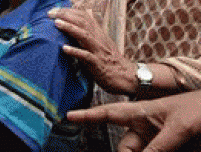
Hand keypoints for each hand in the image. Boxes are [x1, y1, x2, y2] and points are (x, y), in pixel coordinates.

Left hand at [49, 7, 136, 94]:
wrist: (128, 77)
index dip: (69, 11)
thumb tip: (74, 25)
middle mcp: (99, 39)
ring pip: (85, 35)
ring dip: (70, 28)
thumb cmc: (111, 61)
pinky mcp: (99, 64)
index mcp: (98, 34)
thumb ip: (88, 35)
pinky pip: (87, 56)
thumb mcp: (100, 44)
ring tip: (57, 23)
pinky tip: (64, 48)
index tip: (54, 10)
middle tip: (50, 13)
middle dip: (66, 15)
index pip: (84, 16)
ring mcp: (99, 51)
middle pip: (83, 22)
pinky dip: (76, 51)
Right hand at [67, 90, 200, 151]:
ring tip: (168, 145)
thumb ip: (158, 147)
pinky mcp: (166, 146)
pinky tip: (174, 148)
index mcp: (140, 112)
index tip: (69, 115)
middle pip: (125, 148)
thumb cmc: (197, 110)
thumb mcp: (178, 128)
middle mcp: (144, 126)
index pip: (107, 113)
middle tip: (144, 150)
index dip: (87, 115)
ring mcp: (155, 138)